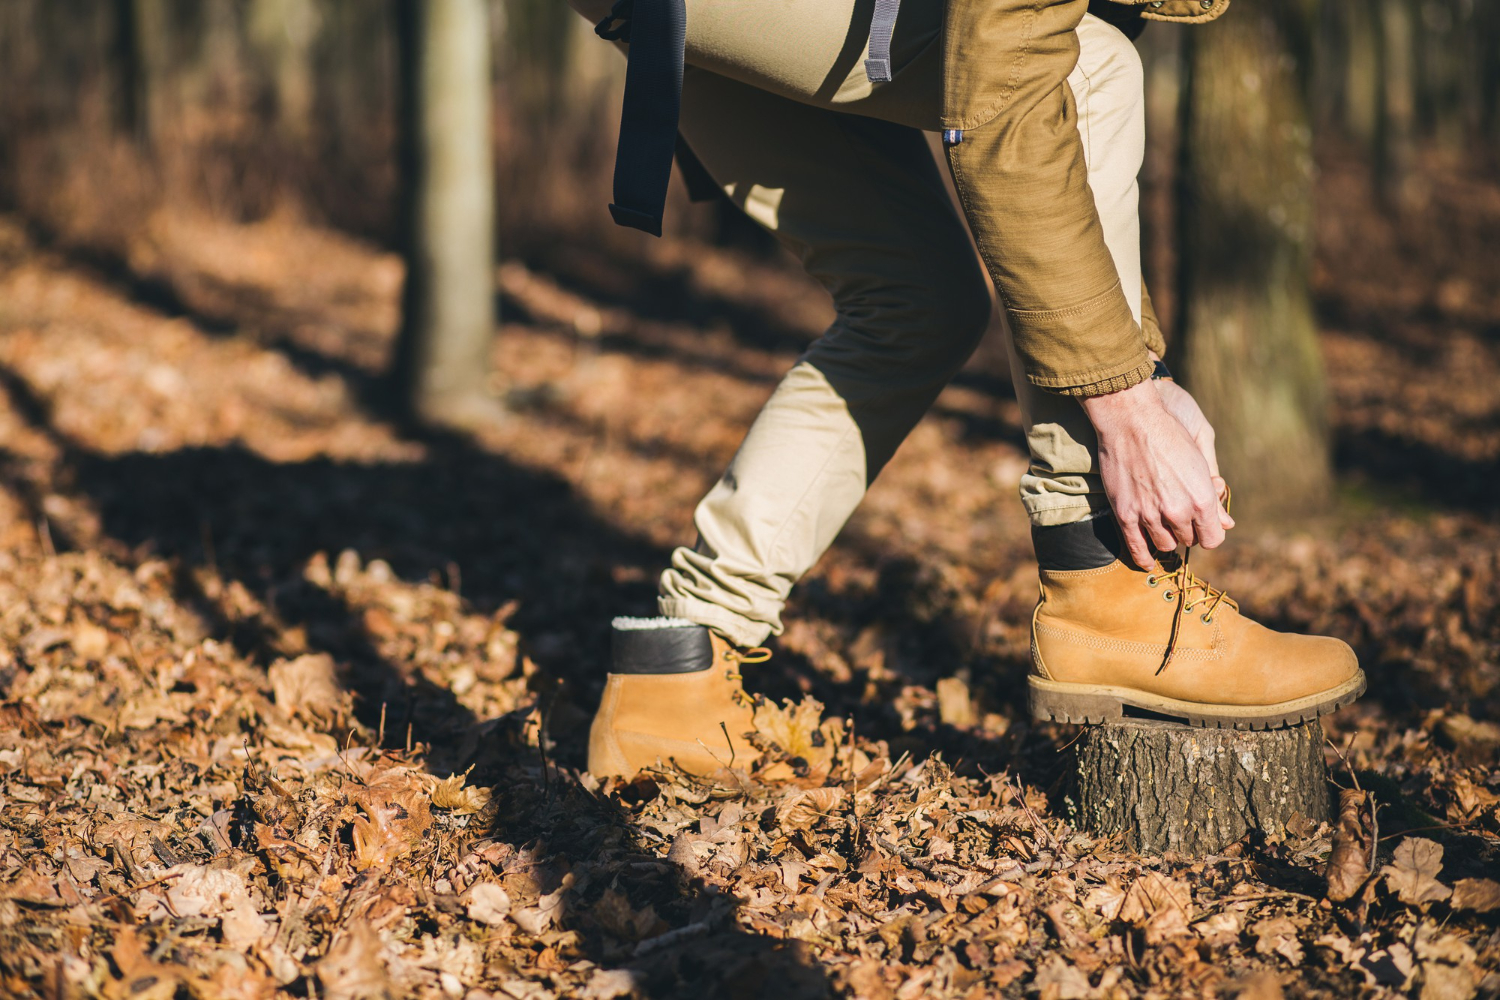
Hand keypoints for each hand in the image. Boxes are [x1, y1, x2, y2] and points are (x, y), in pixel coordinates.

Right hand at [1080, 380, 1234, 568]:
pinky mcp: (1125, 515)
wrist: (1131, 421)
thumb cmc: (1169, 434)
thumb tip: (1227, 523)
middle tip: (1178, 515)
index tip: (1202, 524)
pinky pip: (1136, 548)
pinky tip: (1147, 561)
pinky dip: (1143, 558)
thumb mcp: (1200, 463)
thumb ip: (1213, 497)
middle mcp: (1178, 511)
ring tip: (1162, 526)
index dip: (1209, 532)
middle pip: (1188, 541)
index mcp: (1201, 499)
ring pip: (1164, 545)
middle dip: (1186, 530)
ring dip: (1165, 539)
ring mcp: (1150, 515)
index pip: (1213, 538)